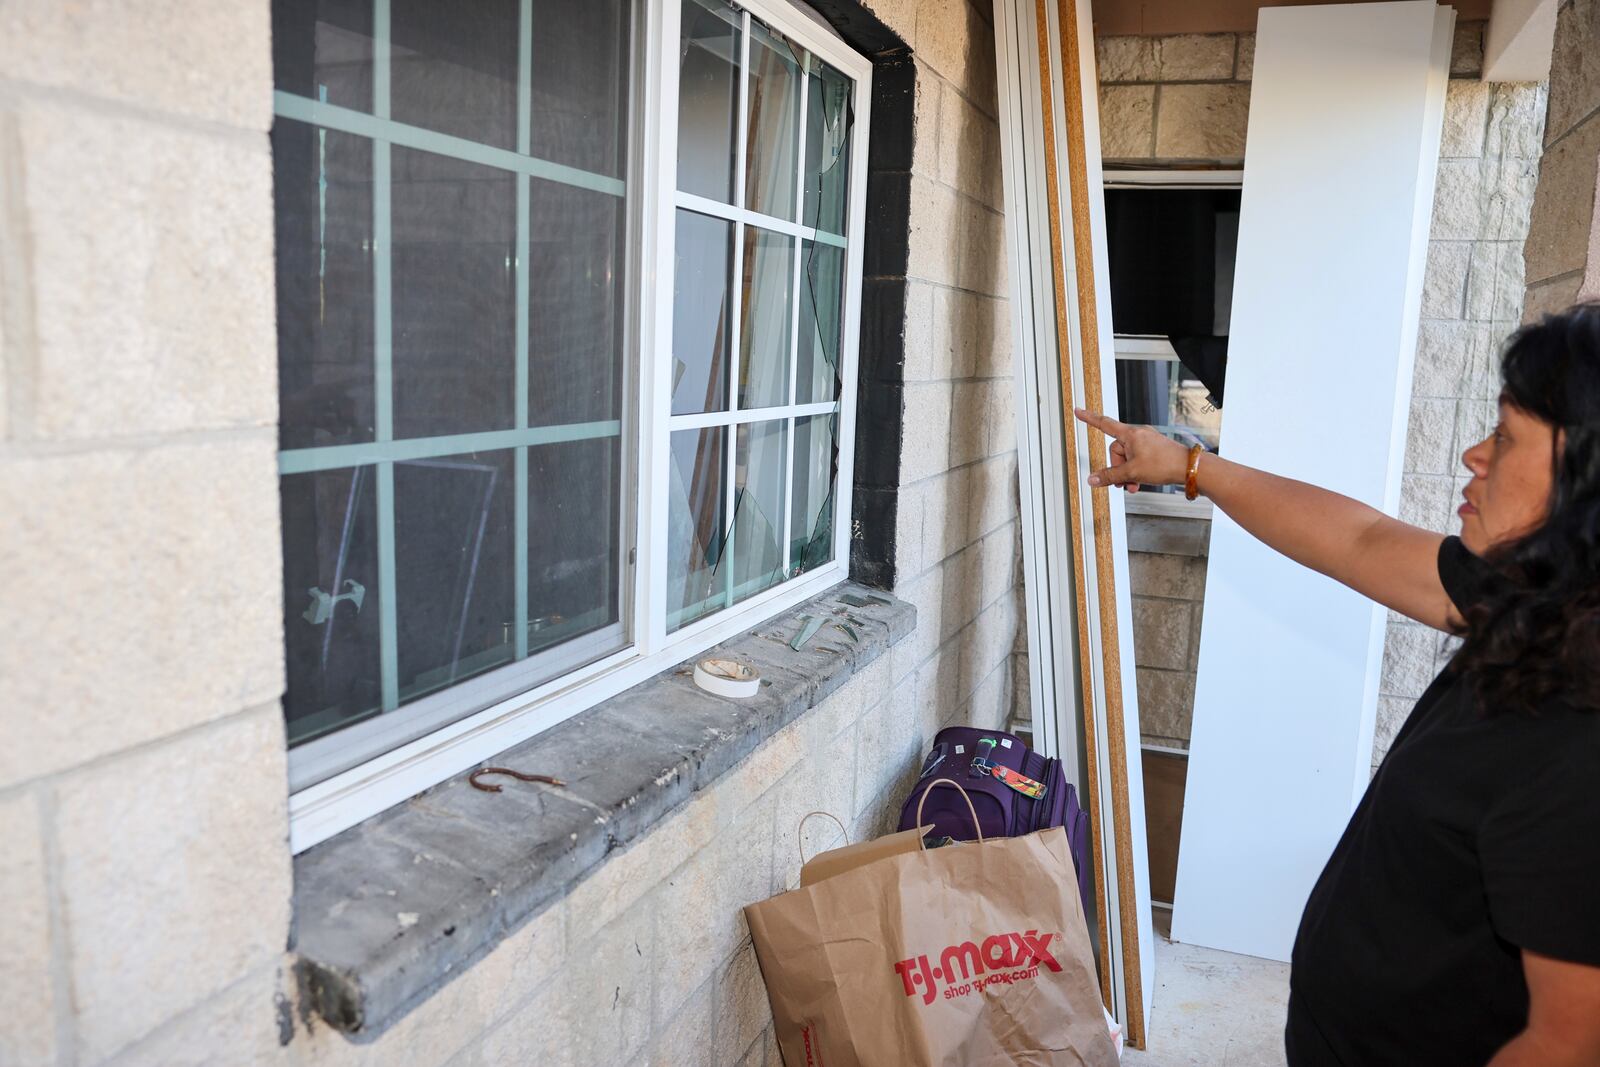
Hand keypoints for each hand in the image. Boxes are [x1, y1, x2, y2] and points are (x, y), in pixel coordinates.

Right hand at [1072, 408, 1191, 491]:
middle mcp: (1138, 434)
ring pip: (1127, 458)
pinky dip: (1136, 471)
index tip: (1078, 411)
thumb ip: (1110, 476)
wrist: (1189, 468)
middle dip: (1117, 468)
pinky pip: (1137, 459)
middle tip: (1124, 482)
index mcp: (1131, 434)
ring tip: (1134, 485)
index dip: (1089, 419)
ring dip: (1127, 473)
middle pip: (1116, 451)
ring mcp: (1147, 441)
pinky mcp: (1154, 449)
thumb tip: (1092, 479)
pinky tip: (1140, 481)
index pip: (1104, 424)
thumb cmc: (1164, 464)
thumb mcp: (1132, 472)